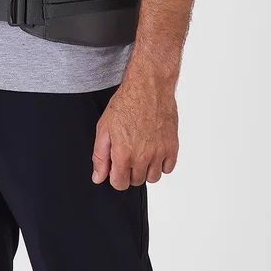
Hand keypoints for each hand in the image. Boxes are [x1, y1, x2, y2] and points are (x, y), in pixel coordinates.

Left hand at [91, 71, 177, 188]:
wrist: (148, 87)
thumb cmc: (126, 103)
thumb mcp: (104, 127)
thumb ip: (100, 156)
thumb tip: (98, 177)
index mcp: (123, 154)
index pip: (119, 184)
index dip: (115, 175)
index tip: (116, 165)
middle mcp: (142, 157)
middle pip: (136, 181)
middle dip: (129, 171)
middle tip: (128, 152)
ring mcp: (159, 152)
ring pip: (153, 177)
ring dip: (146, 169)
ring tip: (141, 151)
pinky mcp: (172, 146)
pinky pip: (168, 168)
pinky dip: (162, 163)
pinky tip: (154, 149)